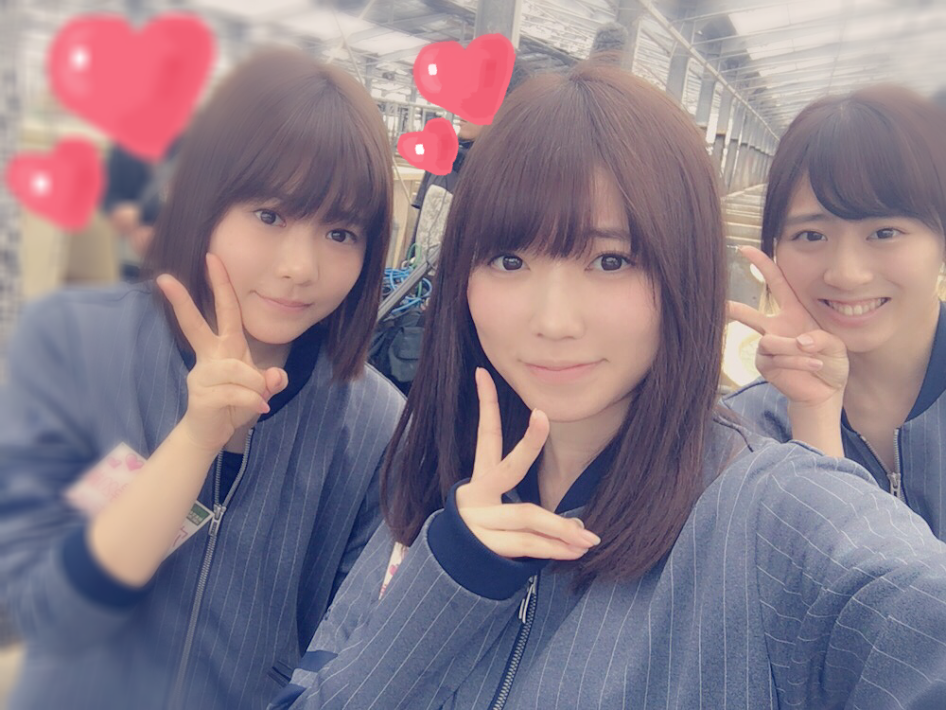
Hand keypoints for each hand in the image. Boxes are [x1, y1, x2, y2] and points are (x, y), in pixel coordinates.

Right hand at [157, 254, 287, 452]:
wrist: (212, 434)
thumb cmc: (235, 404)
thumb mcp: (261, 390)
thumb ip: (271, 380)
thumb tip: (275, 376)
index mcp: (225, 347)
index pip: (226, 310)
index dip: (221, 285)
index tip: (212, 257)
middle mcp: (209, 356)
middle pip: (195, 324)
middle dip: (182, 301)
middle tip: (164, 278)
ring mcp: (202, 375)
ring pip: (238, 370)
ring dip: (256, 386)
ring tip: (260, 399)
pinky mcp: (202, 396)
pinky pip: (238, 394)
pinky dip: (253, 402)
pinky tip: (258, 410)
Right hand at [455, 368, 600, 559]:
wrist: (452, 567)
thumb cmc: (485, 530)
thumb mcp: (499, 509)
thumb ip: (535, 512)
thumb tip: (582, 526)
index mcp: (479, 477)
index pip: (485, 435)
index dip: (485, 404)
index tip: (483, 373)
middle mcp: (476, 493)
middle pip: (508, 467)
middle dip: (527, 442)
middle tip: (542, 416)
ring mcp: (479, 520)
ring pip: (527, 516)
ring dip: (561, 528)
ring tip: (589, 538)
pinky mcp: (486, 546)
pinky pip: (526, 546)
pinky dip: (553, 549)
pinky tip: (575, 551)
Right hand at [728, 246, 847, 408]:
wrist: (826, 390)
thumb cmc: (832, 362)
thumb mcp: (835, 343)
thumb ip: (820, 338)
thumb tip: (798, 341)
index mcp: (793, 312)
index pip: (776, 282)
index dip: (762, 264)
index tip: (744, 249)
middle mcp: (776, 327)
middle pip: (750, 314)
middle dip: (734, 308)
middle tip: (721, 304)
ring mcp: (768, 347)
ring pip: (770, 341)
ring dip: (794, 350)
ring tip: (816, 358)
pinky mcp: (766, 365)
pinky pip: (777, 359)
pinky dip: (798, 362)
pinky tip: (814, 365)